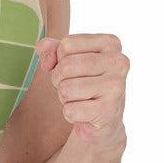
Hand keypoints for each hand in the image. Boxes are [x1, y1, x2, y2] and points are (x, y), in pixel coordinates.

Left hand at [35, 33, 128, 151]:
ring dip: (65, 97)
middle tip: (72, 86)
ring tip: (80, 99)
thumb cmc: (83, 82)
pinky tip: (84, 112)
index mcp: (110, 43)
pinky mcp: (109, 111)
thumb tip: (45, 52)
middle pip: (66, 66)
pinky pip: (70, 110)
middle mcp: (118, 62)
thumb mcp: (65, 59)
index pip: (67, 44)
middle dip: (59, 79)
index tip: (73, 69)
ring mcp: (116, 86)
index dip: (59, 60)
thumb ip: (50, 49)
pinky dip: (70, 114)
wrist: (103, 119)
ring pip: (66, 88)